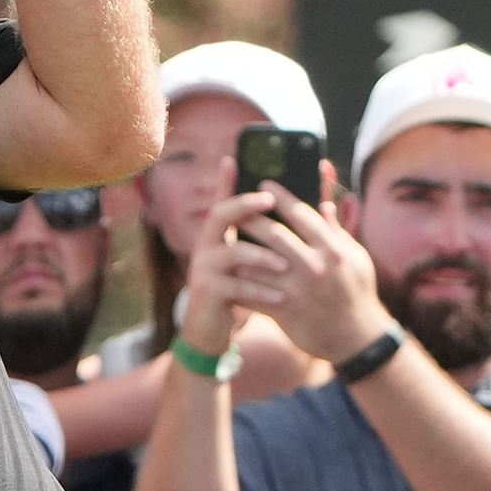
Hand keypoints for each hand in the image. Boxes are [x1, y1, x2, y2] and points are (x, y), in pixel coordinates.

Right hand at [179, 181, 285, 356]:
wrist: (210, 329)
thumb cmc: (236, 291)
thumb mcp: (246, 262)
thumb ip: (261, 238)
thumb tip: (287, 209)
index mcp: (217, 236)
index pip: (222, 202)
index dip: (227, 181)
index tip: (235, 160)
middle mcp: (205, 247)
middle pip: (219, 215)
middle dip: (244, 206)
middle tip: (269, 202)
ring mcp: (203, 269)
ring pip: (231, 253)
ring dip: (260, 257)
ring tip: (285, 265)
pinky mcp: (207, 293)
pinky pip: (235, 287)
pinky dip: (261, 292)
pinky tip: (281, 297)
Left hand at [232, 183, 395, 364]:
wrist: (355, 337)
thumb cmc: (356, 292)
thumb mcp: (355, 259)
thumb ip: (337, 232)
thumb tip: (325, 204)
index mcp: (332, 249)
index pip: (301, 215)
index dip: (280, 197)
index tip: (264, 185)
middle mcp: (313, 265)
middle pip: (272, 234)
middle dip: (250, 217)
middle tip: (234, 206)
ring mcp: (296, 288)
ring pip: (256, 262)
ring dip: (237, 248)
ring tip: (222, 236)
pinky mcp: (282, 310)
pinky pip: (251, 291)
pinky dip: (237, 280)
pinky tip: (224, 270)